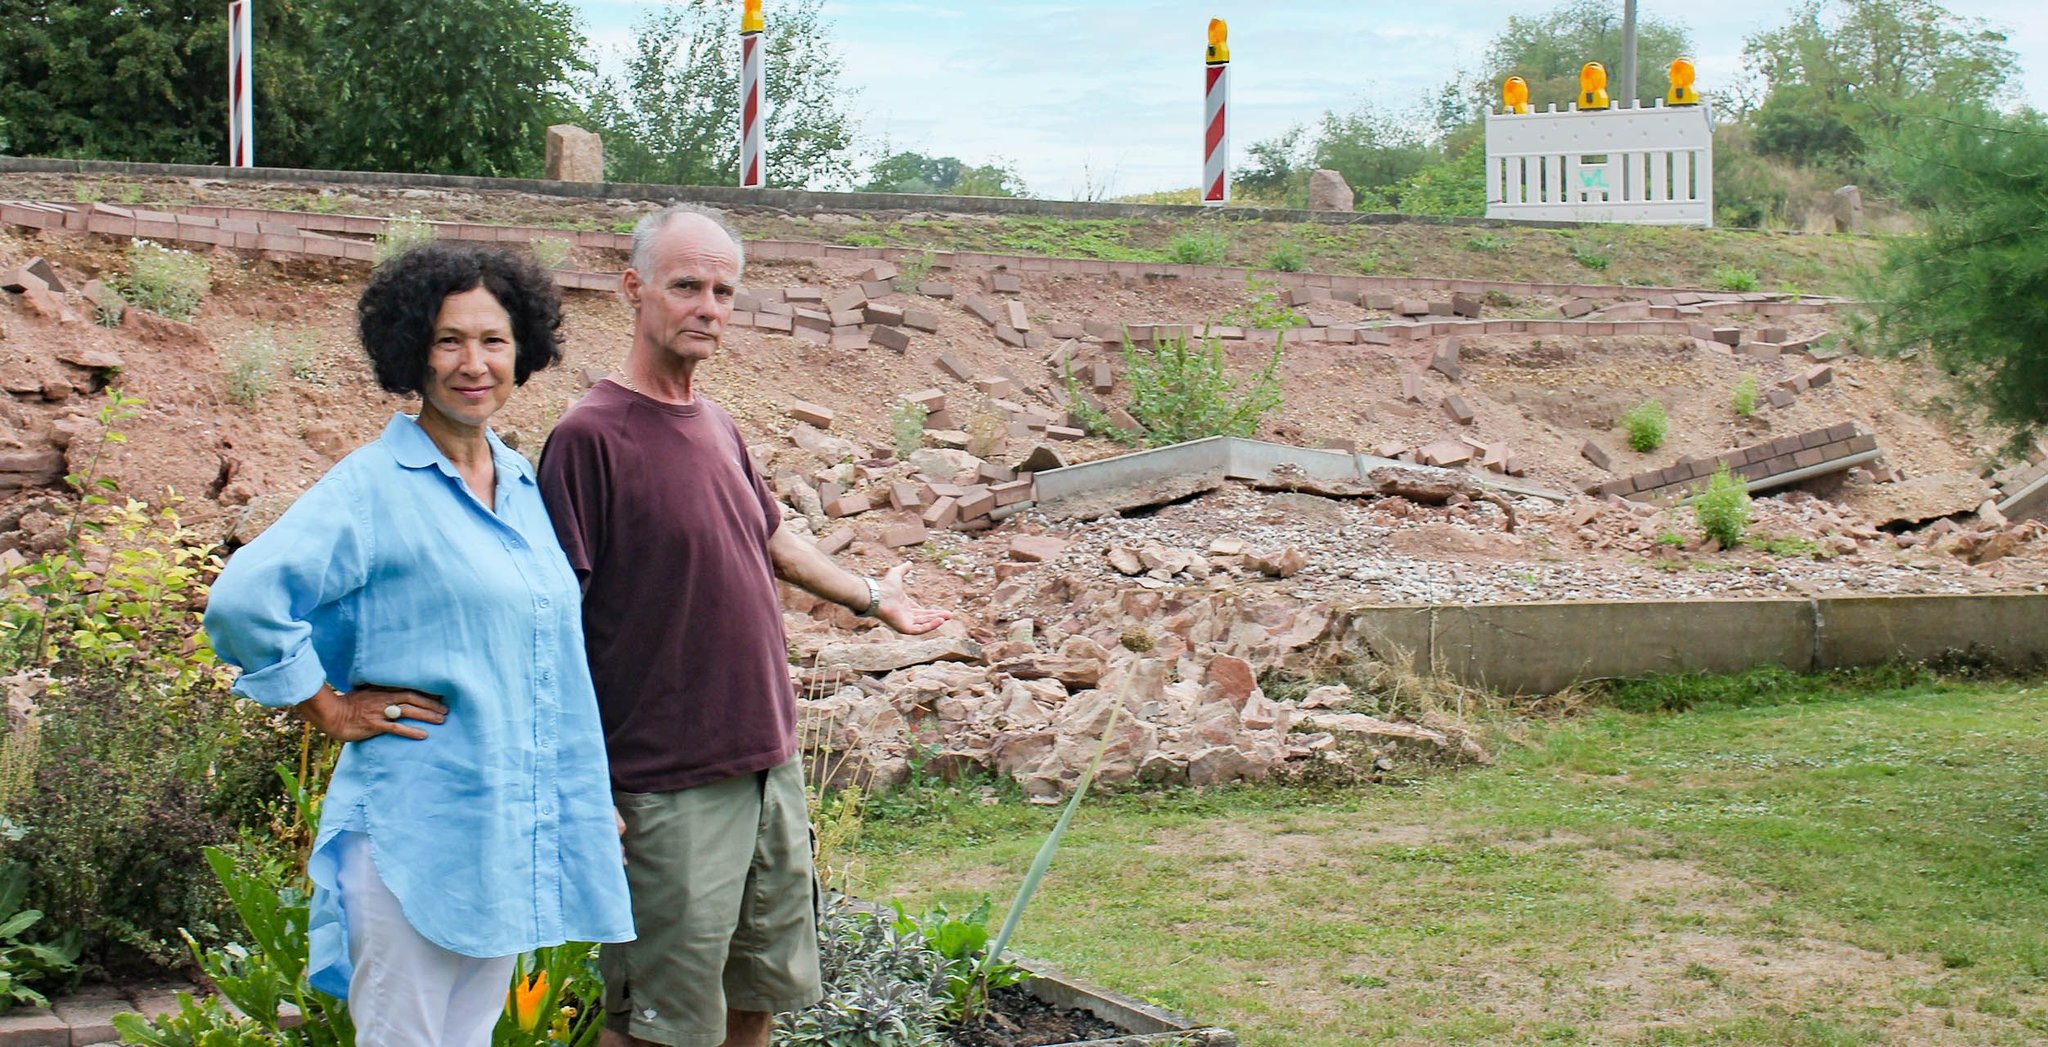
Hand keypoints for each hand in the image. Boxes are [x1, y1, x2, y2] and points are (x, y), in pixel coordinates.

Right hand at [297, 684, 446, 741]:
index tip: (440, 697)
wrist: (330, 714)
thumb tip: (393, 693)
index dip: (425, 693)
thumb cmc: (348, 705)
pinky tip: (423, 735)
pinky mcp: (374, 725)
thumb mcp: (365, 693)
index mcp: (382, 691)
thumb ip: (379, 692)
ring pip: (408, 711)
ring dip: (426, 715)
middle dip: (431, 704)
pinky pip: (396, 728)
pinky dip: (411, 731)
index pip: (409, 689)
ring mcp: (379, 712)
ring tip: (441, 720)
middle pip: (413, 698)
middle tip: (446, 710)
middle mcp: (384, 699)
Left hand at [872, 562, 951, 635]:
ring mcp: (904, 623)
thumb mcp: (897, 574)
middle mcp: (905, 616)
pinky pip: (920, 630)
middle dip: (938, 617)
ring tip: (947, 617)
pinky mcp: (904, 629)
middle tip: (950, 615)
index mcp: (904, 607)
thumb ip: (903, 569)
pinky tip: (940, 620)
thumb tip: (909, 562)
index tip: (944, 612)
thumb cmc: (885, 586)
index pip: (921, 612)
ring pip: (924, 624)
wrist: (878, 595)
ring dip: (936, 621)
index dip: (933, 612)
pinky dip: (930, 626)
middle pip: (925, 619)